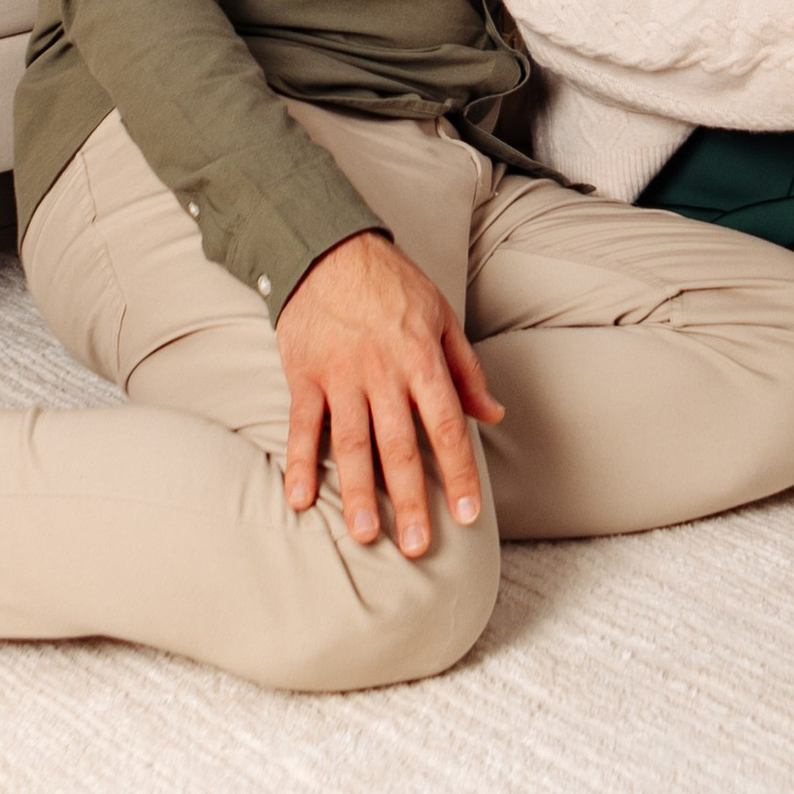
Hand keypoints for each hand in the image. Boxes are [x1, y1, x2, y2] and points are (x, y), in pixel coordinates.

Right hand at [276, 231, 504, 557]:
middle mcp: (383, 372)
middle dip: (410, 499)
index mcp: (422, 359)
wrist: (329, 248)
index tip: (467, 515)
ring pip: (352, 443)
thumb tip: (493, 415)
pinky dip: (299, 463)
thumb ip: (467, 370)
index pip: (447, 426)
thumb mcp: (441, 317)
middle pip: (400, 446)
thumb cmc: (392, 285)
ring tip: (366, 534)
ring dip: (358, 492)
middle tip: (415, 546)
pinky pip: (301, 425)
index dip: (460, 472)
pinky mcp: (305, 374)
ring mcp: (341, 375)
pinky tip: (300, 500)